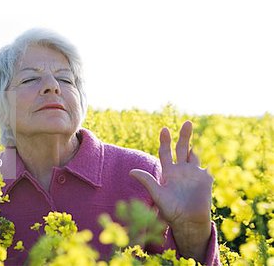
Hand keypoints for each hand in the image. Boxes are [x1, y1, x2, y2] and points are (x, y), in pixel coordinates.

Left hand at [129, 121, 212, 260]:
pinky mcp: (205, 179)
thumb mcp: (158, 195)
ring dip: (193, 141)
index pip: (165, 152)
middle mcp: (181, 170)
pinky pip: (208, 166)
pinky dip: (212, 157)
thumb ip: (147, 182)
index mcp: (169, 172)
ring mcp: (194, 173)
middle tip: (187, 122)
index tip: (164, 129)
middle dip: (183, 135)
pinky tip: (214, 148)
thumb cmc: (171, 211)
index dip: (165, 141)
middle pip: (182, 148)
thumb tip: (130, 171)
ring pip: (194, 153)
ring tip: (190, 124)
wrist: (187, 222)